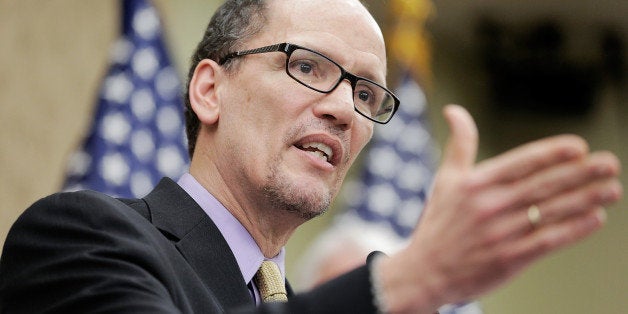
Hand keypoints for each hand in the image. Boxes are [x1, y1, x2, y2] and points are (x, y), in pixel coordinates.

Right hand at [378, 105, 621, 312]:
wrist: (425, 271)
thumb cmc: (438, 224)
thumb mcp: (445, 179)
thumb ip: (459, 144)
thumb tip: (454, 110)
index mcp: (476, 184)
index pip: (520, 163)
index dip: (551, 154)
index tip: (579, 147)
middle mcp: (490, 206)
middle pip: (543, 185)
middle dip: (580, 173)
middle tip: (609, 163)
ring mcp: (502, 233)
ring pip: (551, 211)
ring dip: (586, 198)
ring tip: (612, 188)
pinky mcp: (511, 258)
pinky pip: (549, 240)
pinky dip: (574, 229)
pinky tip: (594, 217)